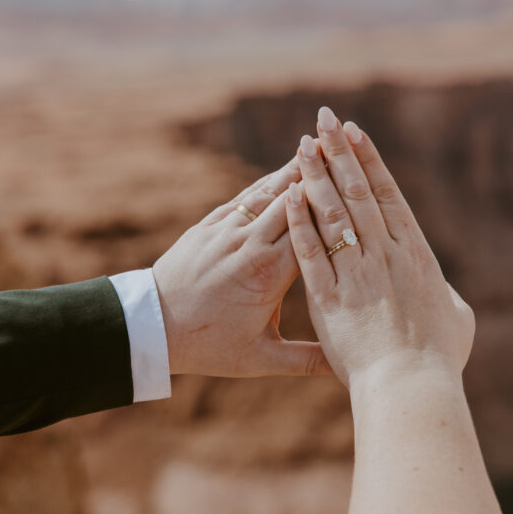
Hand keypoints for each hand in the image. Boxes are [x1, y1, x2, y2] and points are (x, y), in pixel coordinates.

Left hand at [153, 158, 330, 377]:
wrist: (152, 329)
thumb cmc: (209, 347)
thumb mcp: (261, 359)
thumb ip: (308, 361)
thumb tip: (349, 368)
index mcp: (268, 275)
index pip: (312, 231)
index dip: (336, 206)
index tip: (360, 184)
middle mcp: (249, 246)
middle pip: (293, 200)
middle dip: (319, 174)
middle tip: (347, 149)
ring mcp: (227, 231)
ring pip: (268, 191)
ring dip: (295, 169)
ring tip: (322, 146)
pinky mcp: (209, 225)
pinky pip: (245, 196)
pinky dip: (268, 182)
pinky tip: (286, 168)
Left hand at [285, 107, 473, 387]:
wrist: (411, 388)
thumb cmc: (439, 359)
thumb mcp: (456, 321)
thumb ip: (444, 297)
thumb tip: (441, 290)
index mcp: (415, 255)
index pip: (386, 196)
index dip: (369, 161)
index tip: (355, 134)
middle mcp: (384, 255)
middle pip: (356, 192)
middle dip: (339, 153)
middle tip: (324, 119)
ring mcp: (354, 274)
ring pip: (331, 213)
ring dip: (316, 176)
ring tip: (303, 144)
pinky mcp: (327, 298)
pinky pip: (309, 250)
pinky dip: (299, 219)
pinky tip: (288, 194)